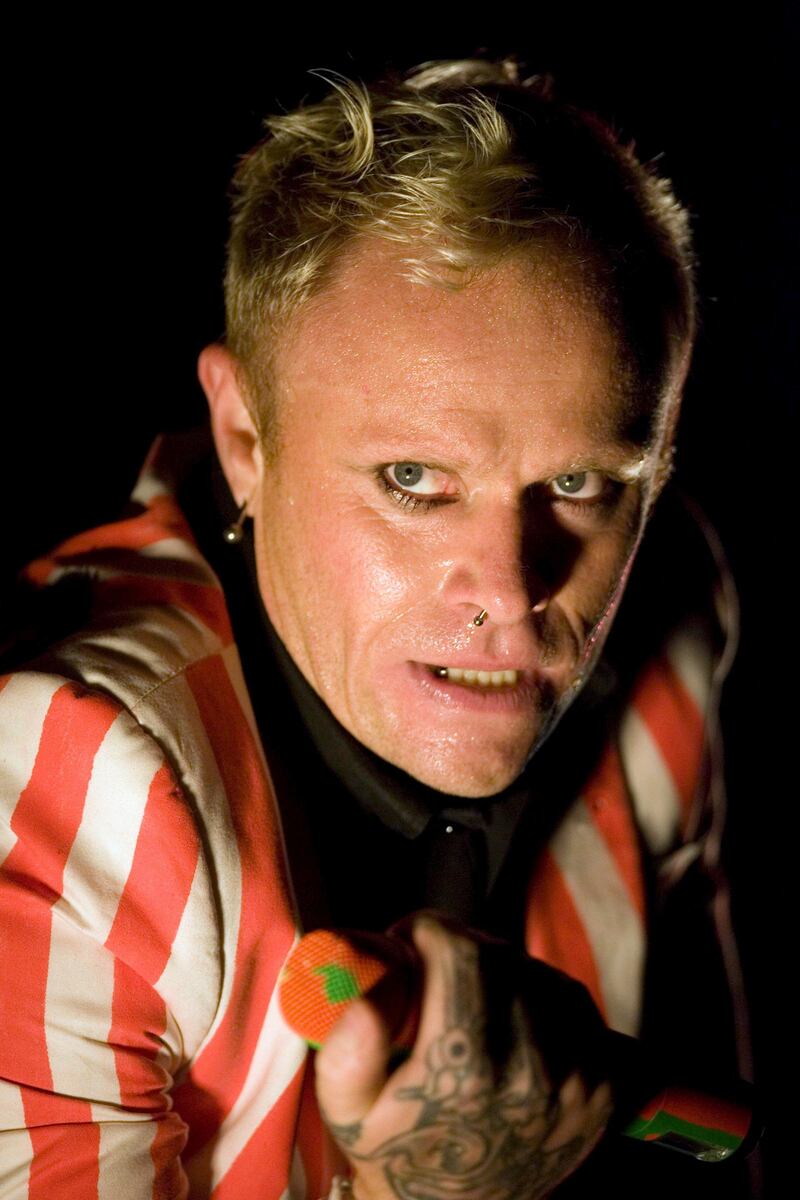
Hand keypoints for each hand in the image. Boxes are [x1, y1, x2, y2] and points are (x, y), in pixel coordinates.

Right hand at [315, 914, 612, 1199]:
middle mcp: (533, 1075)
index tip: (409, 939)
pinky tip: (511, 1008)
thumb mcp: (349, 1113)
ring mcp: (578, 1081)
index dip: (430, 931)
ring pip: (540, 974)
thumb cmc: (395, 1151)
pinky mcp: (604, 1087)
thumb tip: (366, 1003)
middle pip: (502, 958)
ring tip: (470, 990)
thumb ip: (346, 1058)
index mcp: (470, 1073)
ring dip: (502, 966)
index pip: (463, 956)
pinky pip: (574, 1003)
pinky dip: (542, 992)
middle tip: (434, 962)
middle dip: (462, 945)